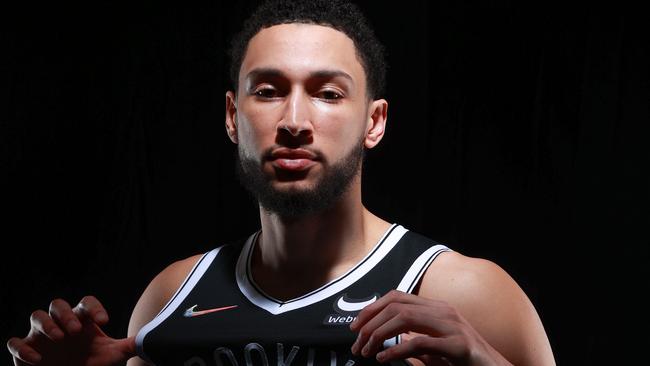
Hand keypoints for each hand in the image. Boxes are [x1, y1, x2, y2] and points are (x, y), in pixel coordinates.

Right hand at [7, 296, 135, 365]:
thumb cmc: (93, 365)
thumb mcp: (112, 357)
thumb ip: (127, 346)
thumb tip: (147, 340)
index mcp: (82, 320)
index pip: (85, 303)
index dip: (93, 307)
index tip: (105, 320)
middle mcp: (60, 323)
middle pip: (58, 304)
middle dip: (66, 314)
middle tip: (76, 330)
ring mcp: (41, 336)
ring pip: (36, 316)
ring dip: (47, 324)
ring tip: (60, 337)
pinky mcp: (25, 352)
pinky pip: (15, 343)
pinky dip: (23, 349)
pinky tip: (38, 359)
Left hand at [349, 290, 511, 365]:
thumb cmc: (466, 363)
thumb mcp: (436, 349)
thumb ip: (416, 340)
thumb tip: (392, 339)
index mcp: (437, 309)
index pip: (397, 297)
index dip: (372, 308)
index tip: (356, 326)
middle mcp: (444, 312)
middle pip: (396, 305)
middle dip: (370, 323)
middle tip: (357, 344)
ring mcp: (453, 326)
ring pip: (404, 318)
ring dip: (379, 335)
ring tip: (367, 351)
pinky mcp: (459, 346)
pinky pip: (420, 343)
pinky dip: (396, 350)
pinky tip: (384, 358)